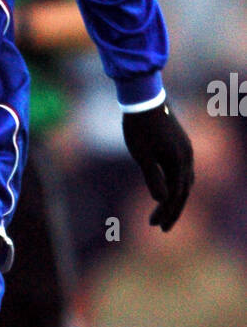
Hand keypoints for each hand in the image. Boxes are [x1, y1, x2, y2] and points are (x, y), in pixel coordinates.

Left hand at [122, 100, 193, 230]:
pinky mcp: (181, 145)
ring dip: (175, 198)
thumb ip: (153, 178)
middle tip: (160, 227)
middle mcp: (187, 157)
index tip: (155, 226)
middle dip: (172, 210)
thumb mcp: (142, 155)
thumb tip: (163, 199)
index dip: (167, 212)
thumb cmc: (139, 128)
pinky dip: (177, 185)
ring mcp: (186, 150)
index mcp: (178, 162)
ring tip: (163, 213)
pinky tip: (167, 190)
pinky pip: (183, 171)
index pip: (176, 195)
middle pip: (183, 191)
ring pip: (185, 181)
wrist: (144, 99)